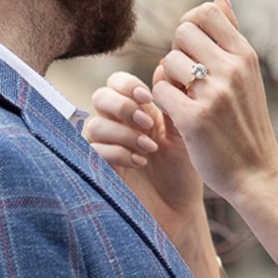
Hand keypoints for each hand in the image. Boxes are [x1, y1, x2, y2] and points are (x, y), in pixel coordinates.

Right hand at [84, 70, 204, 240]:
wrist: (181, 212)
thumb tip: (164, 66)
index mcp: (139, 111)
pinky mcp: (98, 170)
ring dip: (123, 132)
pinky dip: (116, 152)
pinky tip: (140, 162)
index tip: (148, 97)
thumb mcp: (186, 134)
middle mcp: (118, 126)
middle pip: (100, 97)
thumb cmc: (185, 173)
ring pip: (94, 124)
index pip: (118, 83)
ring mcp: (106, 148)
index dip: (127, 85)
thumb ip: (175, 102)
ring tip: (150, 149)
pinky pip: (91, 150)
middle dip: (122, 106)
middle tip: (148, 123)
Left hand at [149, 0, 277, 203]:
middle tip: (187, 79)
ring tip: (185, 99)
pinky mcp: (194, 119)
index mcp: (246, 56)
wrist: (258, 173)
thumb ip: (231, 34)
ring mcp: (214, 94)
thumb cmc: (247, 123)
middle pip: (181, 33)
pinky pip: (160, 91)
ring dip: (168, 80)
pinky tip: (178, 116)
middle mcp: (232, 69)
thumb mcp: (247, 75)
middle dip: (178, 53)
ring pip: (167, 63)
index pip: (205, 12)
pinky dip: (163, 104)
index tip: (192, 48)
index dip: (190, 25)